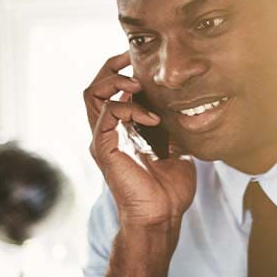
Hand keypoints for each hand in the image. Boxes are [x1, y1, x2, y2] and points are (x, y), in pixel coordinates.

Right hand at [84, 52, 195, 229]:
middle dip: (112, 67)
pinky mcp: (104, 149)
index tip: (140, 61)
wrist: (162, 216)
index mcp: (120, 130)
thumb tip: (184, 106)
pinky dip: (128, 108)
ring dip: (114, 82)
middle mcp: (106, 132)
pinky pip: (106, 114)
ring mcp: (103, 140)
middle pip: (94, 87)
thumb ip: (171, 126)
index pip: (109, 91)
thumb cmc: (169, 188)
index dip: (120, 70)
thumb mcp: (175, 147)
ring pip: (92, 94)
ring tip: (138, 85)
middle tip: (133, 60)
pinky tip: (150, 117)